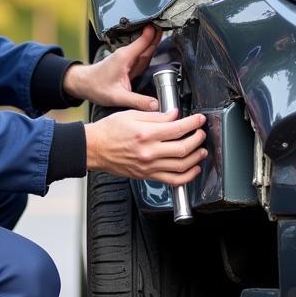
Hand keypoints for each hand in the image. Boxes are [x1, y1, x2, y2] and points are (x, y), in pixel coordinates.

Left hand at [63, 25, 162, 110]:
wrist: (83, 84)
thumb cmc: (96, 87)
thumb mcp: (118, 97)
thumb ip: (138, 101)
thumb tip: (155, 106)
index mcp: (125, 58)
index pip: (143, 42)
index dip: (153, 34)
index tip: (162, 26)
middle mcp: (126, 55)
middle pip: (146, 44)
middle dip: (157, 36)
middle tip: (168, 27)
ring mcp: (126, 59)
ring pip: (144, 50)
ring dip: (153, 42)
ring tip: (164, 34)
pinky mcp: (126, 64)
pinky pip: (140, 56)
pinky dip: (148, 51)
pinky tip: (154, 49)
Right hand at [84, 108, 207, 185]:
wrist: (93, 149)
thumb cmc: (109, 131)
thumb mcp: (131, 115)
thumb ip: (156, 116)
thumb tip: (174, 115)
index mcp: (146, 134)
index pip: (178, 128)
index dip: (193, 123)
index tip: (200, 120)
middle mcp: (149, 152)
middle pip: (183, 148)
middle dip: (198, 139)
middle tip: (201, 133)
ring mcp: (149, 166)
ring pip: (182, 166)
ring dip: (196, 157)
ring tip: (201, 150)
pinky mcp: (147, 176)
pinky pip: (173, 181)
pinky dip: (187, 177)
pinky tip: (193, 169)